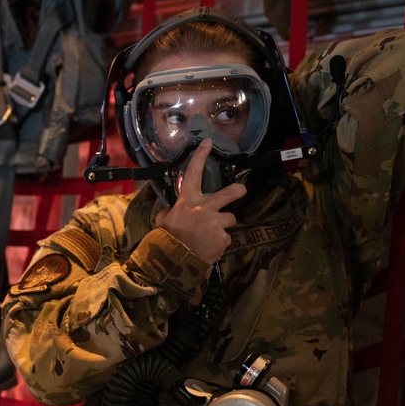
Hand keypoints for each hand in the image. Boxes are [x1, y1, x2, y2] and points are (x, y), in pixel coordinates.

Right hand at [155, 140, 245, 263]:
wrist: (174, 262)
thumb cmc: (166, 240)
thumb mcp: (163, 221)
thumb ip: (170, 212)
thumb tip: (172, 211)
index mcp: (188, 201)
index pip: (194, 173)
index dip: (201, 156)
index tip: (208, 142)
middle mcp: (205, 207)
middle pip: (230, 193)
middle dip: (238, 190)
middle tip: (241, 190)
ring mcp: (216, 223)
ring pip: (230, 220)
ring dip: (223, 227)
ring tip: (211, 236)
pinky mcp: (223, 238)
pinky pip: (225, 239)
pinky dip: (219, 244)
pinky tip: (208, 249)